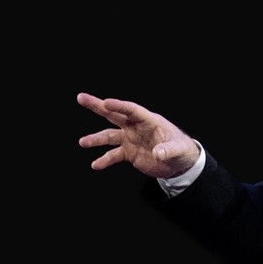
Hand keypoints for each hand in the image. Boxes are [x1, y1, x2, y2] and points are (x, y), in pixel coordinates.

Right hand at [77, 92, 199, 178]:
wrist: (179, 164)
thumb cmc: (182, 150)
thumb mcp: (179, 150)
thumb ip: (168, 150)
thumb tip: (158, 153)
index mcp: (149, 121)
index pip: (132, 110)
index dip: (119, 106)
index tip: (106, 102)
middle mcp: (136, 127)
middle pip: (114, 114)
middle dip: (98, 106)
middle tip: (81, 98)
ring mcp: (131, 139)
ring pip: (109, 136)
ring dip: (96, 139)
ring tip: (83, 142)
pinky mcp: (128, 153)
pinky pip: (113, 155)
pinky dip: (104, 160)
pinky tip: (95, 165)